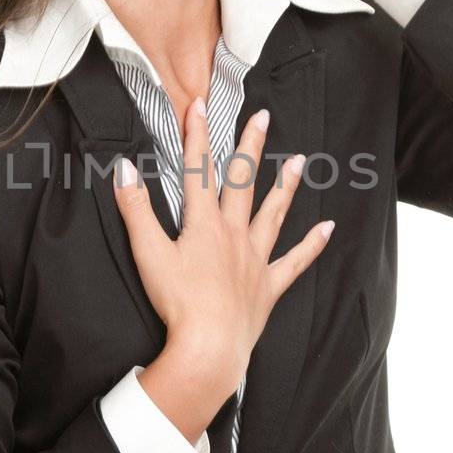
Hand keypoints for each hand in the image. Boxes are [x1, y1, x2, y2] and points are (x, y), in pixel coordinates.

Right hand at [112, 96, 334, 394]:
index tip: (199, 105)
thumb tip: (124, 169)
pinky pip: (295, 262)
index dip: (197, 135)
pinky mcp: (267, 287)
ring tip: (298, 161)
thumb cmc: (177, 302)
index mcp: (204, 225)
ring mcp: (255, 260)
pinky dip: (313, 245)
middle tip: (263, 117)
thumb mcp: (148, 253)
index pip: (199, 170)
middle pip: (243, 182)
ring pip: (273, 214)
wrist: (208, 347)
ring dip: (285, 186)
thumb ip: (136, 209)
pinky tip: (328, 228)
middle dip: (250, 147)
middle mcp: (234, 235)